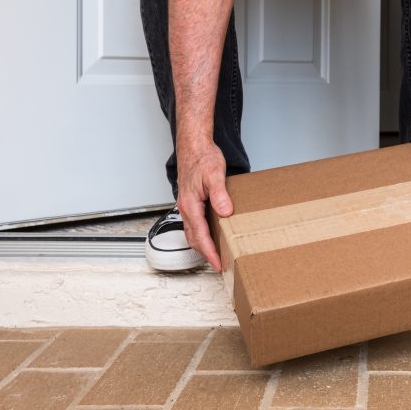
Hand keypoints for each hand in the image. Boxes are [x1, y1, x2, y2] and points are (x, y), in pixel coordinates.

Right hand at [176, 134, 232, 271]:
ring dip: (202, 244)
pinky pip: (194, 223)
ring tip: (215, 253)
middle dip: (205, 253)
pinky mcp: (190, 201)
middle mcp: (185, 207)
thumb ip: (219, 194)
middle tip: (218, 264)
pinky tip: (211, 233)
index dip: (209, 251)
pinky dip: (201, 233)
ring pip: (192, 232)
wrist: (193, 145)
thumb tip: (225, 212)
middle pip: (193, 238)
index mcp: (190, 204)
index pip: (200, 235)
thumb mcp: (214, 174)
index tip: (217, 263)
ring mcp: (186, 205)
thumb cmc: (202, 157)